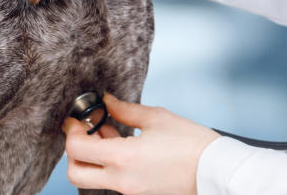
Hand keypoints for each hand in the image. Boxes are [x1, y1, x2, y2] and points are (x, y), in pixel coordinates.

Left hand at [62, 95, 220, 194]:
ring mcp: (129, 190)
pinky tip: (122, 144)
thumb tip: (106, 101)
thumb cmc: (191, 143)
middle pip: (76, 174)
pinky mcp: (139, 193)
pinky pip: (112, 180)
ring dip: (92, 157)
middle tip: (83, 131)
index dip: (71, 131)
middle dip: (73, 152)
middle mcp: (121, 180)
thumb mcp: (156, 118)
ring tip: (107, 132)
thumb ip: (125, 109)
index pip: (77, 149)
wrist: (215, 170)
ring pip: (94, 178)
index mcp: (122, 158)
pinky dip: (109, 164)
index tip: (75, 119)